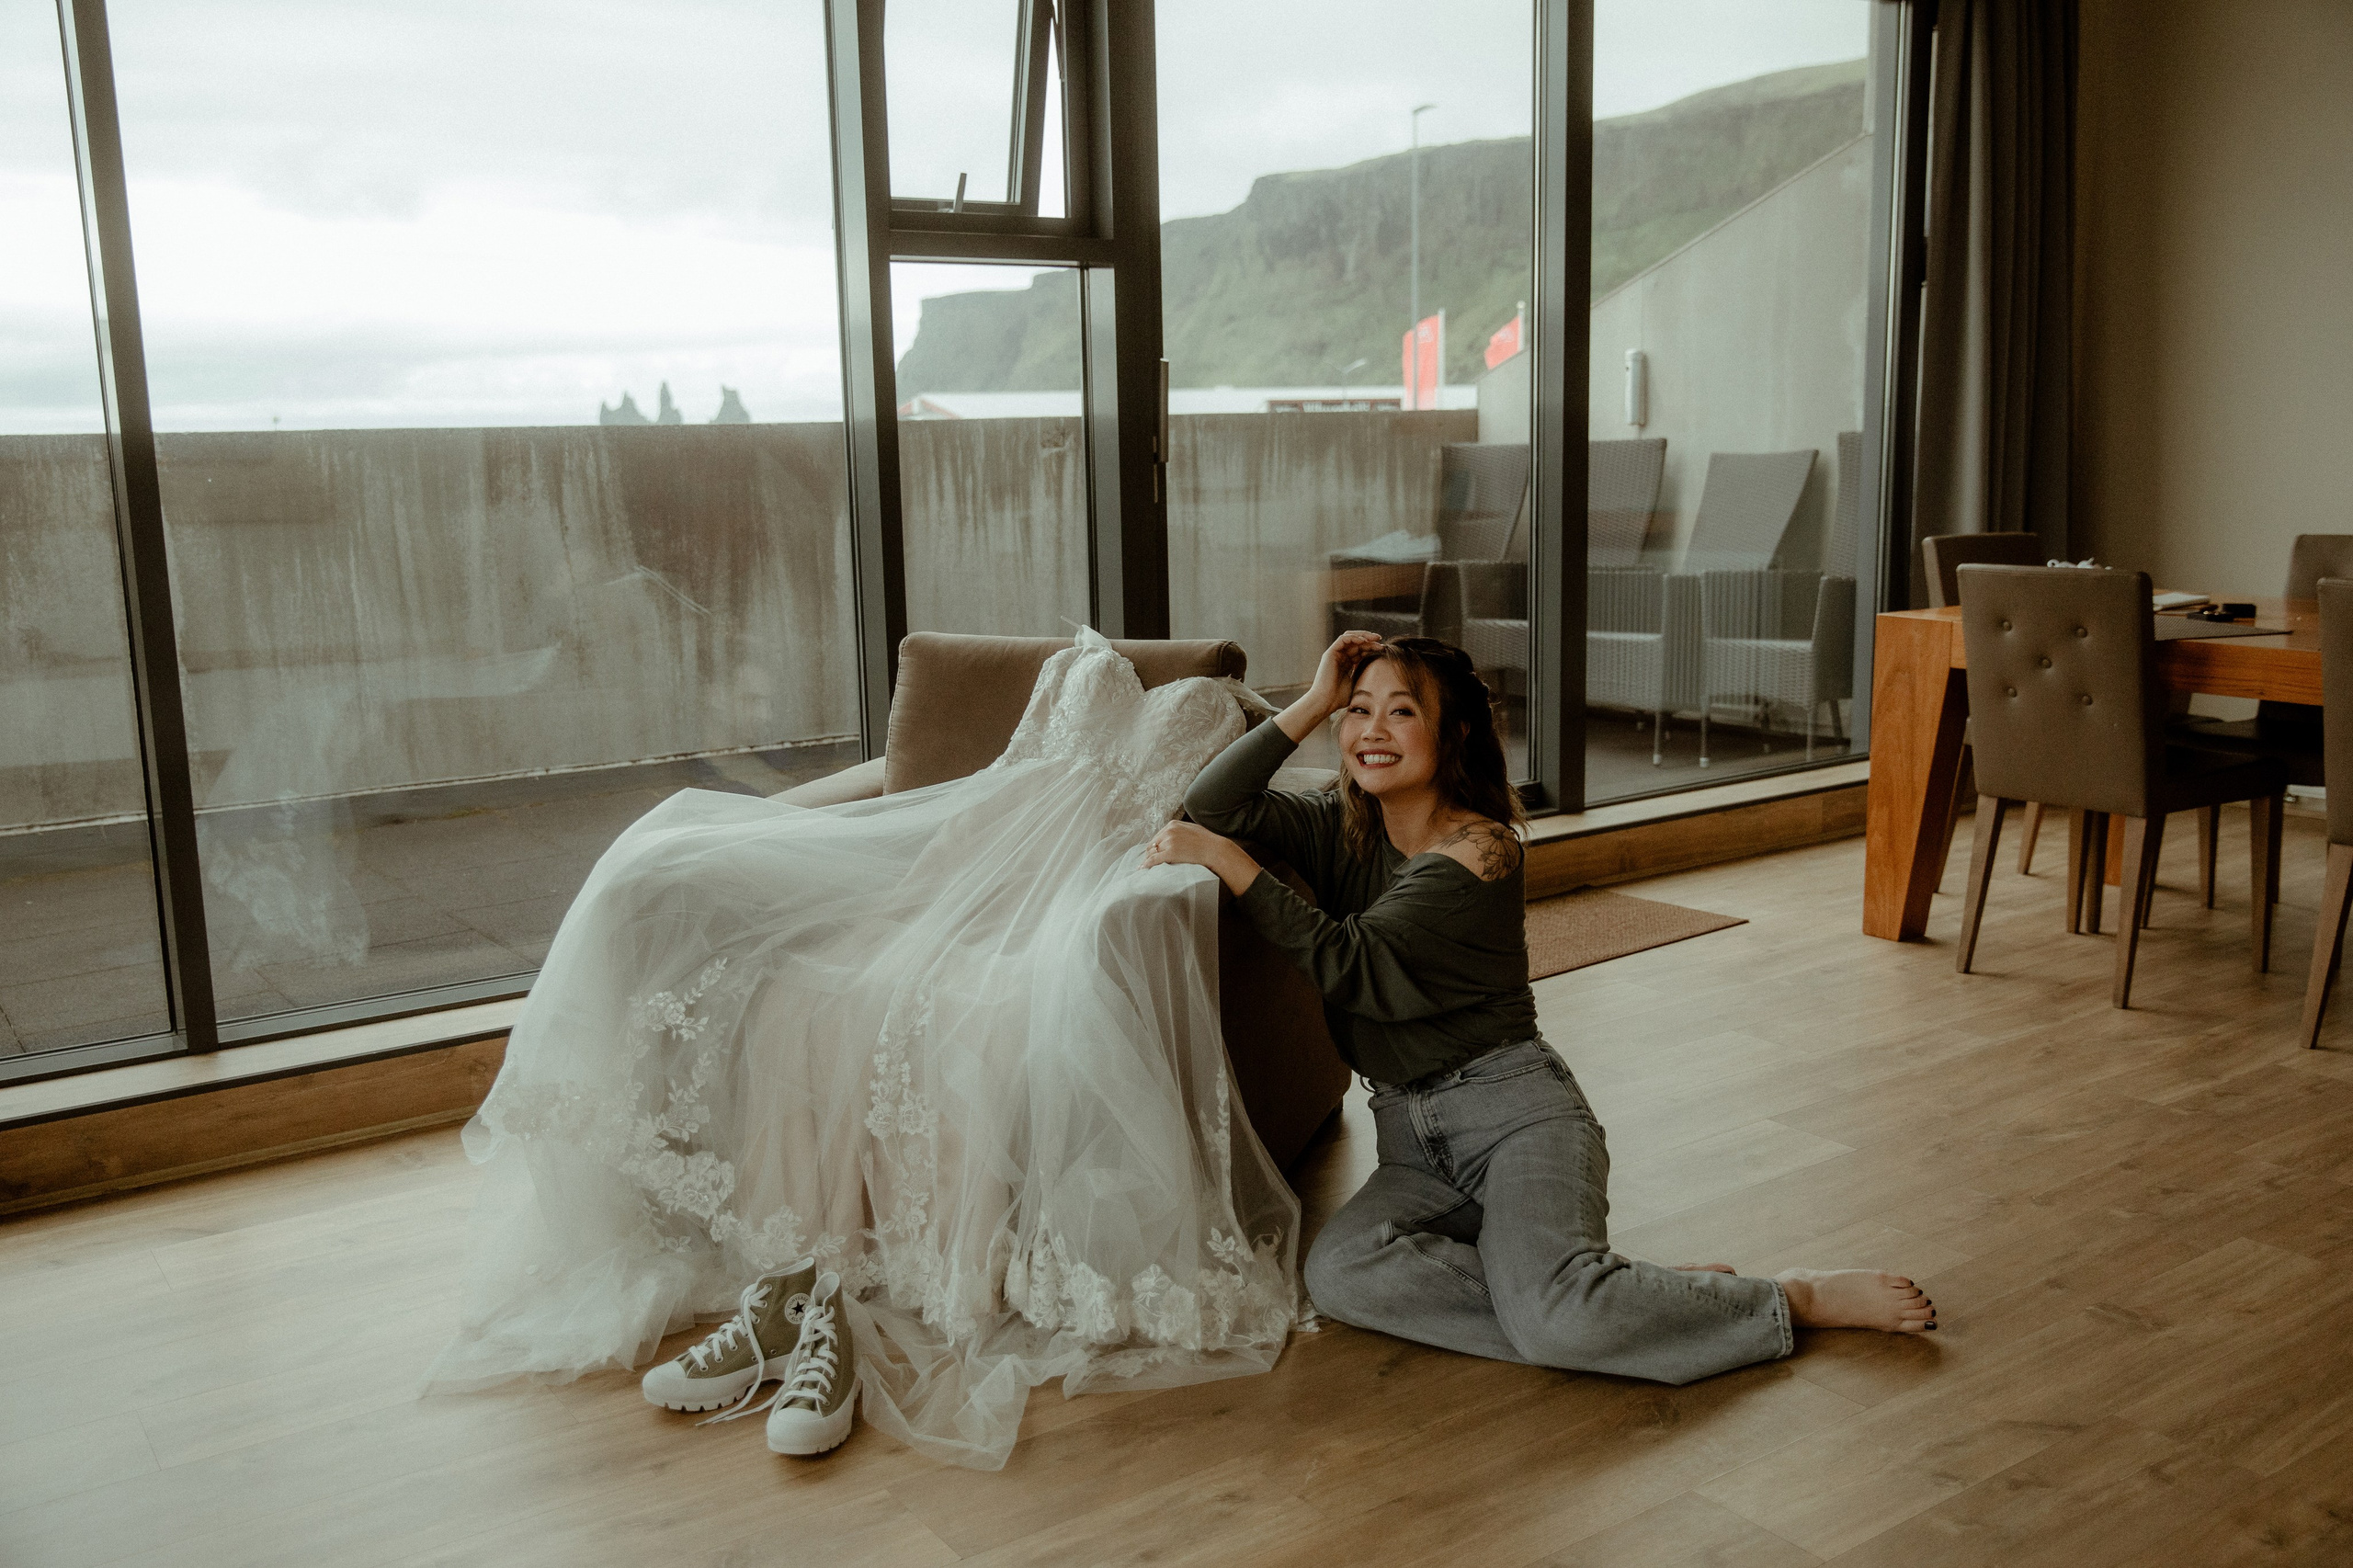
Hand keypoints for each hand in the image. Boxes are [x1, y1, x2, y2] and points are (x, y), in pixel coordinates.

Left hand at [1143, 821, 1260, 895]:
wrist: (1215, 849)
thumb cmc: (1207, 841)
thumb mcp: (1191, 829)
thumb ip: (1180, 831)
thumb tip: (1172, 837)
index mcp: (1173, 824)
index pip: (1158, 836)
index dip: (1155, 846)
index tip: (1152, 853)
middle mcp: (1169, 831)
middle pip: (1153, 844)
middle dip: (1150, 853)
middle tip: (1147, 862)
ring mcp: (1169, 842)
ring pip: (1152, 852)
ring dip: (1148, 860)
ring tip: (1144, 867)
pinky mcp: (1170, 853)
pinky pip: (1154, 860)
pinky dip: (1147, 864)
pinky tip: (1143, 868)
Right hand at [1281, 630, 1383, 741]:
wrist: (1325, 702)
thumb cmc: (1339, 698)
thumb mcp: (1356, 684)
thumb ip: (1363, 676)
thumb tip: (1379, 675)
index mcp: (1346, 664)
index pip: (1360, 651)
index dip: (1371, 648)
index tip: (1383, 649)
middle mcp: (1340, 657)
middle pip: (1356, 643)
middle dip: (1370, 640)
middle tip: (1381, 641)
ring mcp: (1334, 654)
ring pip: (1350, 637)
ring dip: (1363, 635)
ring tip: (1375, 638)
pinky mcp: (1330, 653)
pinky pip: (1343, 639)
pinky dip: (1354, 637)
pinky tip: (1364, 640)